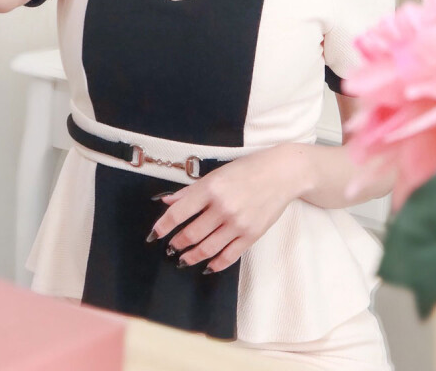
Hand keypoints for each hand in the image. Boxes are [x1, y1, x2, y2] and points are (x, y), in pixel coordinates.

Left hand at [146, 145, 302, 272]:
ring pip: (207, 248)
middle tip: (170, 247)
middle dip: (176, 243)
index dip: (163, 226)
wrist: (282, 173)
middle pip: (191, 234)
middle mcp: (222, 207)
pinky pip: (228, 256)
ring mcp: (237, 223)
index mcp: (211, 187)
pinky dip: (215, 264)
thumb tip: (167, 201)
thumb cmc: (248, 169)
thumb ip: (191, 190)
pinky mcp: (251, 235)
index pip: (179, 212)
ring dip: (191, 256)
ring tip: (183, 259)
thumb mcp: (217, 173)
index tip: (153, 235)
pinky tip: (207, 266)